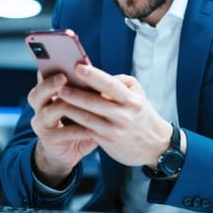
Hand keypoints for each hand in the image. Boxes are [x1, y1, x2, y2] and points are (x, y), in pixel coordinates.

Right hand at [26, 72, 97, 187]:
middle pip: (37, 93)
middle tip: (63, 78)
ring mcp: (41, 124)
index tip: (57, 60)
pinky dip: (77, 130)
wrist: (67, 151)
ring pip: (47, 112)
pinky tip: (91, 128)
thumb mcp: (81, 105)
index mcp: (46, 94)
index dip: (46, 69)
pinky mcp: (48, 139)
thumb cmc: (77, 122)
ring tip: (80, 103)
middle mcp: (40, 107)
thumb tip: (106, 76)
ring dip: (64, 106)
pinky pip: (62, 133)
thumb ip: (86, 91)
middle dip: (49, 85)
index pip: (42, 77)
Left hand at [55, 63, 175, 167]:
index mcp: (132, 100)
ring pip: (87, 117)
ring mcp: (114, 130)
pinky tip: (64, 116)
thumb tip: (99, 76)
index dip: (93, 75)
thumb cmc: (142, 115)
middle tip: (59, 84)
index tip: (78, 66)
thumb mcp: (139, 95)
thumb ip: (121, 83)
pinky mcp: (107, 141)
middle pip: (94, 102)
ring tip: (57, 98)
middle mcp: (124, 115)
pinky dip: (73, 123)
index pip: (110, 85)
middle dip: (75, 93)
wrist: (155, 146)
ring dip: (70, 107)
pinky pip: (87, 130)